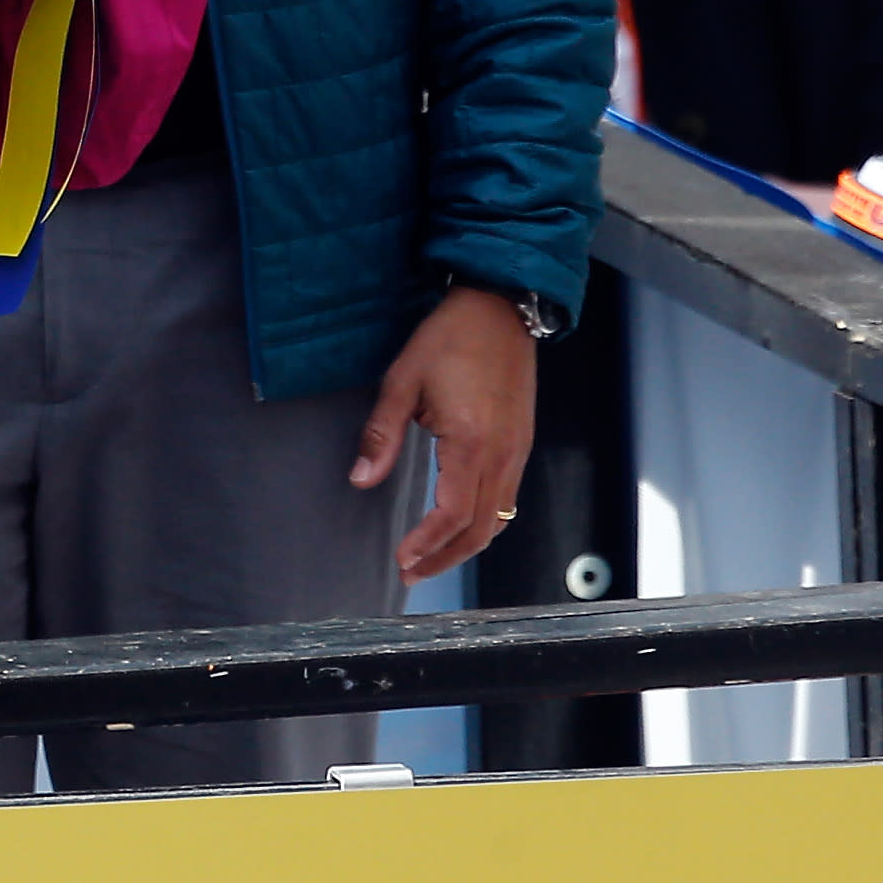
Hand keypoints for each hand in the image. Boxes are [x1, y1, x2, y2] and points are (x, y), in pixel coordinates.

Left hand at [352, 285, 536, 582]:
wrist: (499, 310)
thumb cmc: (448, 339)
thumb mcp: (402, 380)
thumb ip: (382, 434)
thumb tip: (360, 479)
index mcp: (472, 443)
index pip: (453, 514)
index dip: (428, 544)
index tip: (403, 560)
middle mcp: (503, 455)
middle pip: (480, 529)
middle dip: (446, 558)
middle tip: (411, 573)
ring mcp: (518, 452)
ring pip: (499, 518)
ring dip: (466, 545)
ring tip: (431, 558)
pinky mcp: (522, 444)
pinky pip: (508, 498)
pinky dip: (484, 522)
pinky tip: (460, 525)